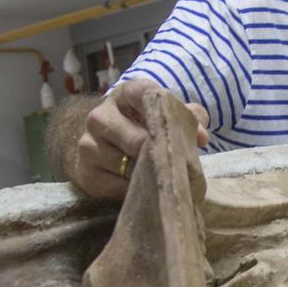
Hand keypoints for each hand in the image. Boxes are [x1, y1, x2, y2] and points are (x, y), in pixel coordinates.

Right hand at [70, 80, 209, 200]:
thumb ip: (187, 117)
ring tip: (163, 177)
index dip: (170, 113)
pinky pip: (119, 187)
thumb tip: (201, 136)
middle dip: (162, 154)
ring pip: (129, 167)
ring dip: (150, 175)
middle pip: (138, 140)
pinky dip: (137, 191)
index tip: (191, 134)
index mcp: (123, 96)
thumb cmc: (141, 127)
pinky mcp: (86, 174)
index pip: (145, 95)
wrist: (101, 147)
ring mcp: (88, 146)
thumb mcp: (162, 114)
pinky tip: (145, 188)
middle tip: (181, 167)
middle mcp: (99, 117)